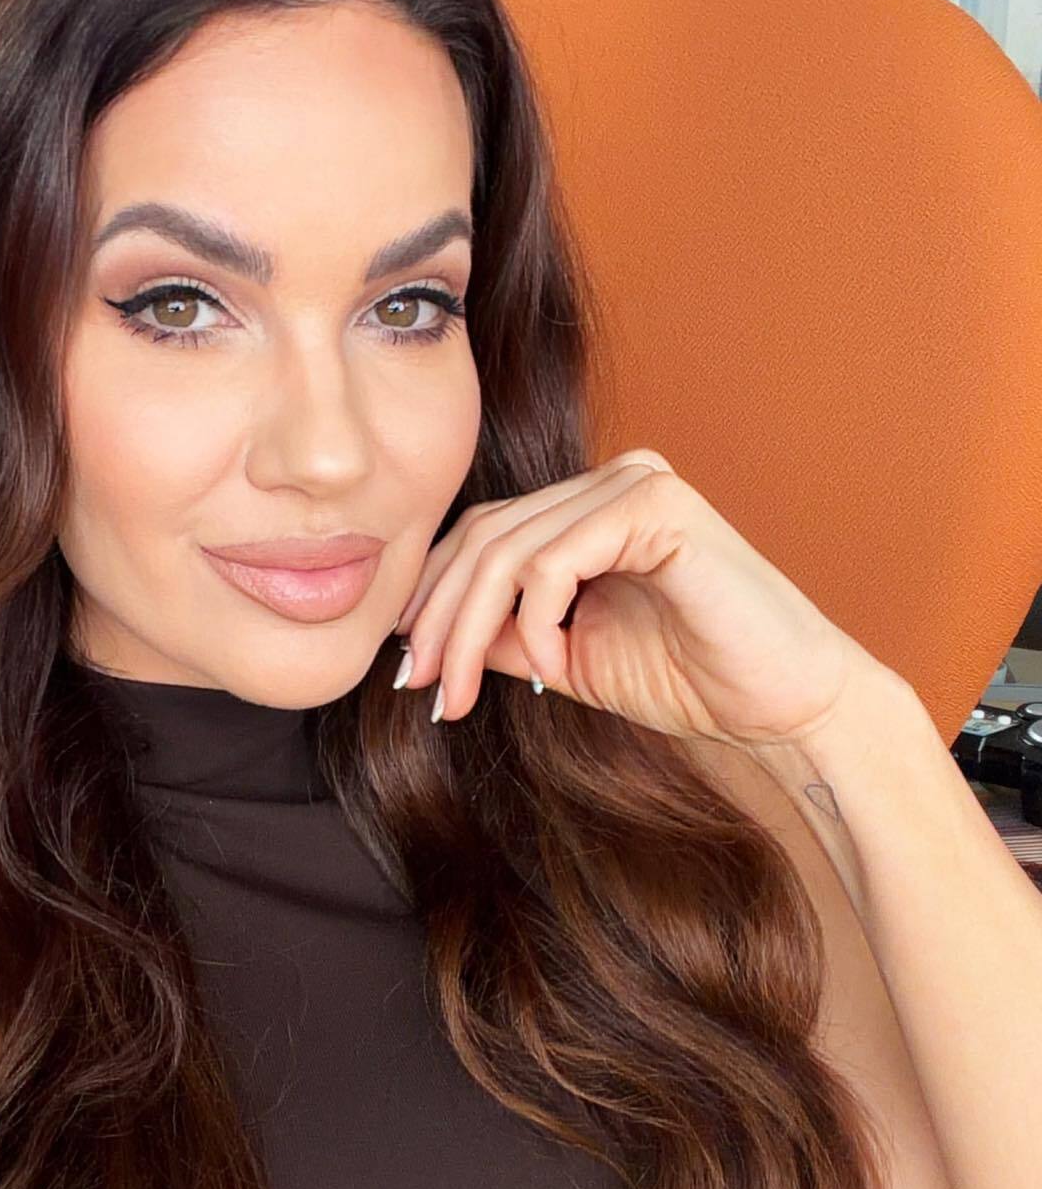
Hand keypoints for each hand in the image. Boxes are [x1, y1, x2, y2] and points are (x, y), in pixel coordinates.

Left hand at [391, 449, 886, 750]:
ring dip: (473, 632)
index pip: (482, 536)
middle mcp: (612, 480)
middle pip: (484, 538)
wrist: (779, 708)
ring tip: (468, 694)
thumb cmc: (690, 682)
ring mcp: (635, 483)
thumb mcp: (566, 658)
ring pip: (507, 552)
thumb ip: (505, 634)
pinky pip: (554, 561)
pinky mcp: (656, 505)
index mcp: (591, 506)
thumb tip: (423, 639)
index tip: (409, 672)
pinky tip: (557, 672)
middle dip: (439, 620)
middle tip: (421, 687)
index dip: (433, 600)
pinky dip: (537, 623)